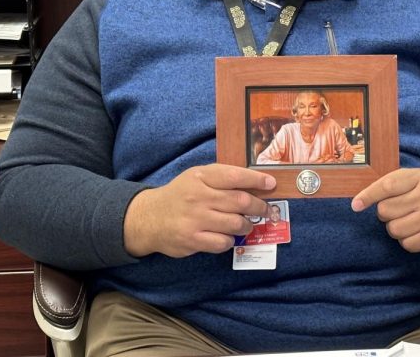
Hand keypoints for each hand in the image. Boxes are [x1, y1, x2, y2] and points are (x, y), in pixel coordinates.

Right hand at [123, 164, 275, 257]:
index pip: (235, 176)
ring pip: (236, 224)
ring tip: (247, 224)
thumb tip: (255, 184)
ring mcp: (195, 219)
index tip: (271, 184)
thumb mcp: (196, 178)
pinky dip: (230, 240)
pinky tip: (227, 236)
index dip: (256, 180)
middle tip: (265, 209)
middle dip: (259, 206)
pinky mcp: (192, 240)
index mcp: (200, 177)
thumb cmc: (180, 195)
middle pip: (240, 201)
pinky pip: (223, 242)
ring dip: (247, 225)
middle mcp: (199, 196)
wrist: (149, 218)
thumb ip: (221, 178)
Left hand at [351, 168, 419, 252]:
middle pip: (386, 211)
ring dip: (395, 229)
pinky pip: (407, 244)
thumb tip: (359, 201)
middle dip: (385, 214)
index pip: (388, 186)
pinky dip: (406, 241)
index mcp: (419, 178)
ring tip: (407, 222)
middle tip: (397, 211)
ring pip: (394, 230)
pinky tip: (416, 232)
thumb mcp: (413, 179)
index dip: (368, 196)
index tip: (356, 205)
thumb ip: (389, 184)